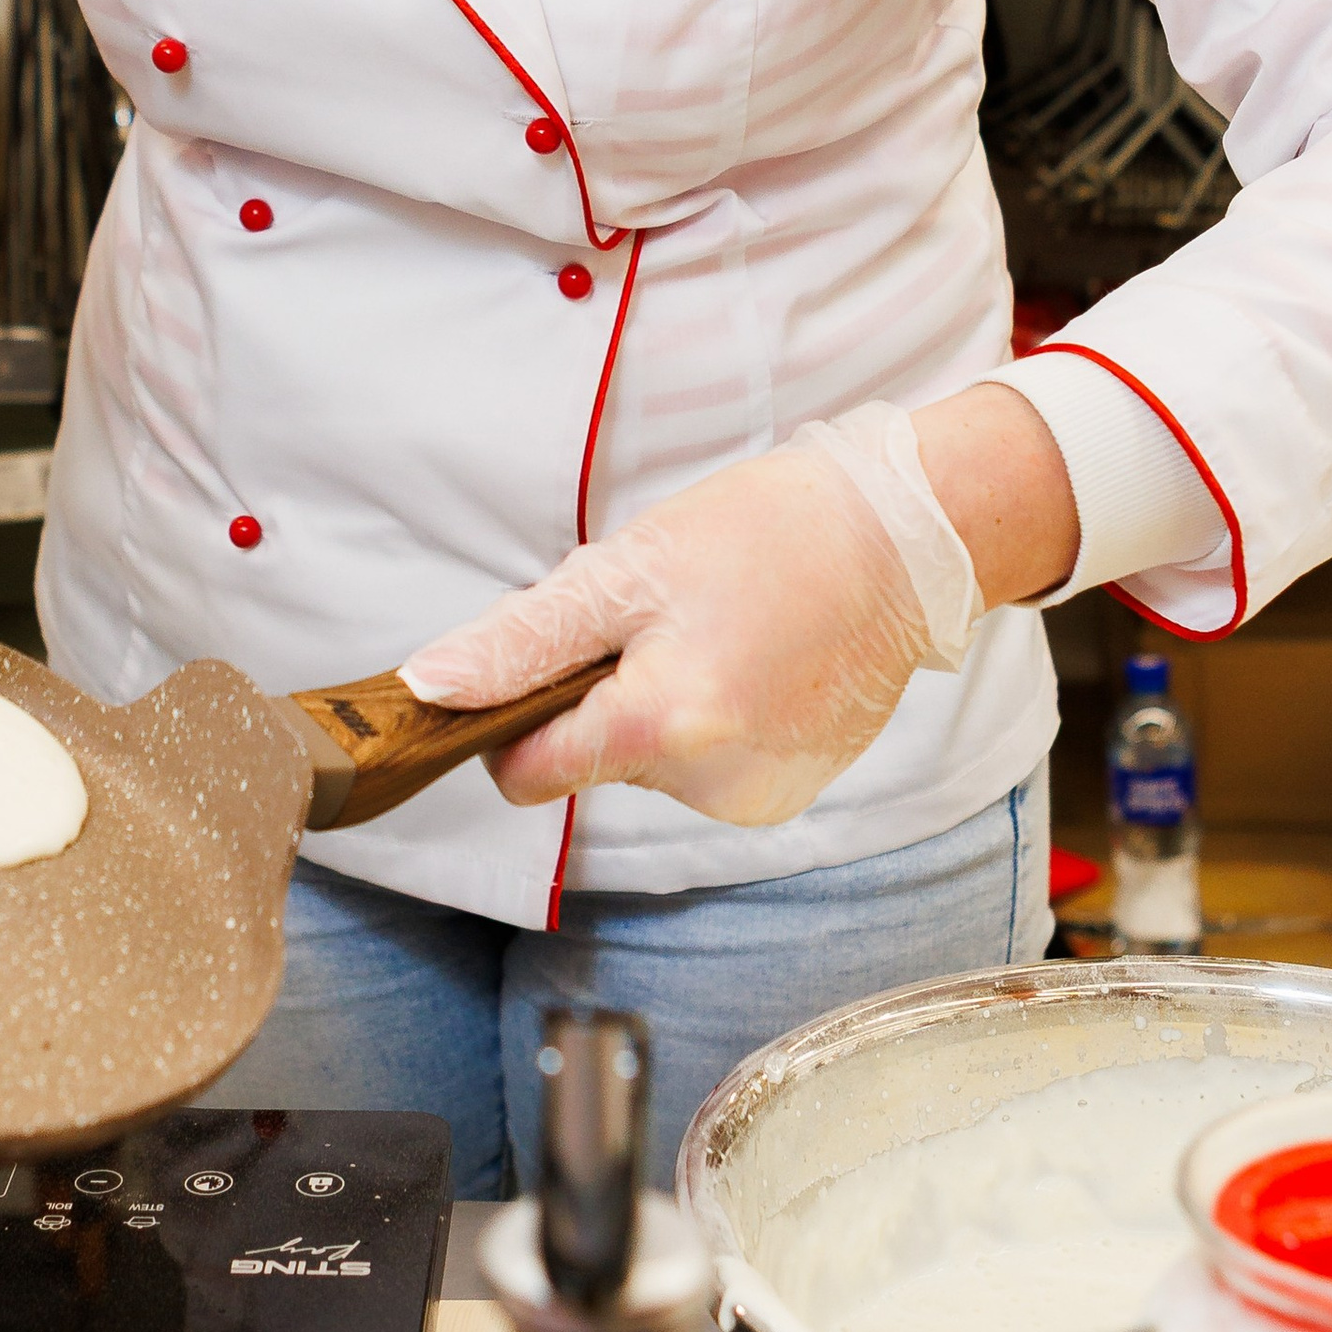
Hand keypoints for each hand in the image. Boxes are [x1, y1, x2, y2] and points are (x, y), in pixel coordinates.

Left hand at [398, 384, 1077, 825]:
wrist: (906, 537)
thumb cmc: (764, 532)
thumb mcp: (624, 569)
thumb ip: (519, 644)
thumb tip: (426, 691)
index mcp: (658, 728)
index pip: (525, 775)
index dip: (518, 716)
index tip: (556, 656)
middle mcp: (707, 787)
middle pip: (593, 764)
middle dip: (606, 697)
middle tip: (665, 619)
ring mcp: (754, 799)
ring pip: (651, 765)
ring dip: (662, 706)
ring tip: (720, 631)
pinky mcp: (788, 794)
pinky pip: (706, 769)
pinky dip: (714, 722)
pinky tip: (755, 662)